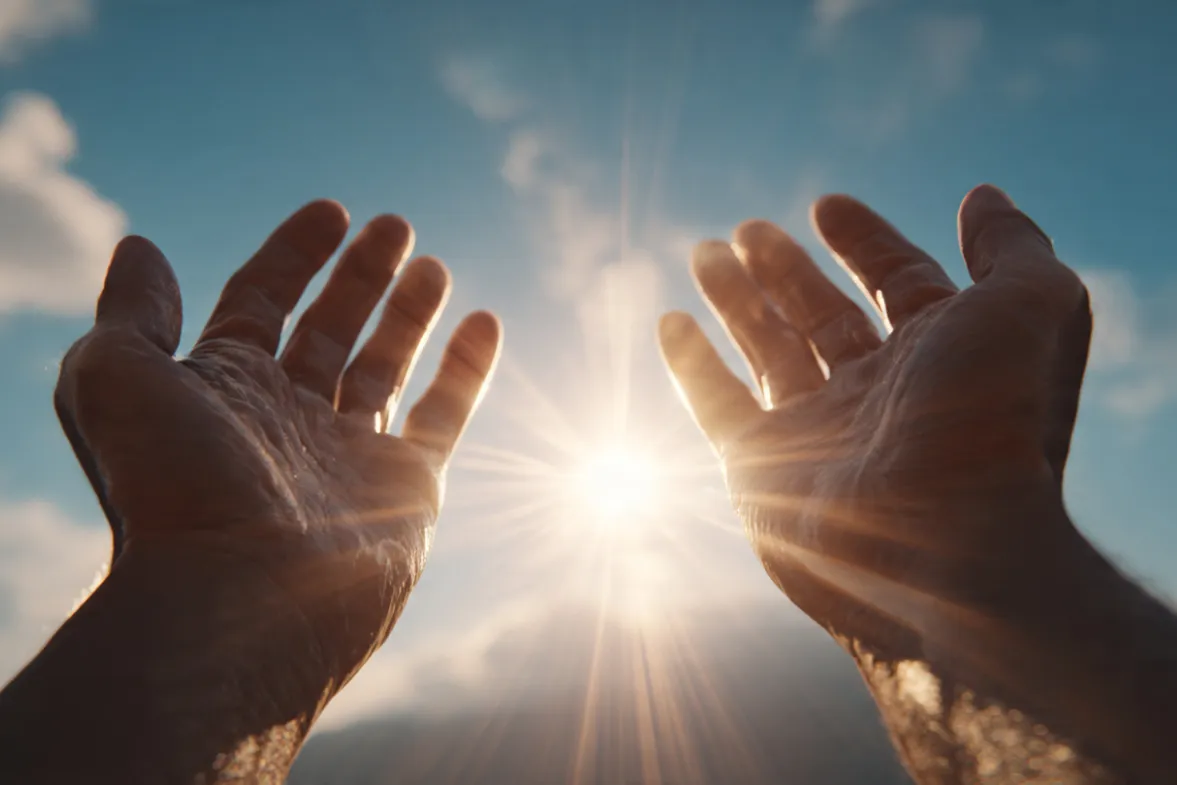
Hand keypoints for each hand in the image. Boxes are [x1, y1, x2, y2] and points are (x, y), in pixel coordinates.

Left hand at [54, 200, 500, 685]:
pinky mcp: (408, 490)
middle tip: (396, 225)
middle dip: (360, 275)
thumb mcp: (115, 380)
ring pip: (387, 367)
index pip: (262, 301)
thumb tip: (142, 247)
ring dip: (409, 312)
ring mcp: (350, 456)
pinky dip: (468, 371)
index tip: (333, 210)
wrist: (237, 605)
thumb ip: (132, 311)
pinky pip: (445, 418)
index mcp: (224, 389)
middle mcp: (287, 420)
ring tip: (433, 263)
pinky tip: (484, 321)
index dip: (293, 253)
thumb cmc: (171, 492)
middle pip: (330, 329)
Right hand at [659, 185, 1092, 655]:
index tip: (826, 205)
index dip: (866, 242)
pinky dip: (690, 365)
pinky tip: (669, 321)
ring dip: (736, 299)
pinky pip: (717, 406)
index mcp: (940, 357)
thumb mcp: (1030, 306)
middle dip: (787, 269)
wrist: (944, 548)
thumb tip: (981, 195)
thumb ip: (1011, 245)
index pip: (898, 284)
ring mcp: (816, 434)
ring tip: (706, 251)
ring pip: (767, 350)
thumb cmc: (992, 424)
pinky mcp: (760, 470)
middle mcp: (877, 394)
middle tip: (749, 229)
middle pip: (823, 317)